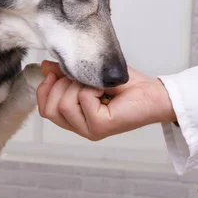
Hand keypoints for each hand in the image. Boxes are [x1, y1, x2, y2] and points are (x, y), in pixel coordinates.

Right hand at [36, 60, 175, 140]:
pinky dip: (92, 88)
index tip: (53, 73)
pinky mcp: (99, 126)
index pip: (45, 110)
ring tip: (96, 84)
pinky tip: (106, 91)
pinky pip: (82, 100)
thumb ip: (67, 74)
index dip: (44, 90)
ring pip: (63, 104)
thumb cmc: (127, 86)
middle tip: (81, 77)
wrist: (153, 93)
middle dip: (60, 85)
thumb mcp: (90, 75)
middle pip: (49, 110)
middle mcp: (81, 127)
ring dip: (78, 85)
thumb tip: (46, 66)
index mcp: (76, 118)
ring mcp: (90, 130)